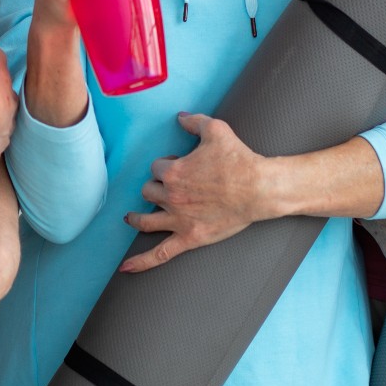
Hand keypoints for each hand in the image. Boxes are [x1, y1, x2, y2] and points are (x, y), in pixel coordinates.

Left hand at [120, 113, 269, 272]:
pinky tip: (126, 268)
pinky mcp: (189, 237)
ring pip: (145, 220)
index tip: (179, 165)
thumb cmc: (238, 159)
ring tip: (131, 217)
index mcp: (173, 172)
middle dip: (156, 187)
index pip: (156, 167)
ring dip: (137, 217)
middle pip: (149, 191)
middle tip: (171, 187)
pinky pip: (161, 253)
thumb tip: (180, 117)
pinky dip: (142, 261)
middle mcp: (171, 196)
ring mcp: (178, 220)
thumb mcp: (216, 130)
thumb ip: (194, 122)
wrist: (259, 188)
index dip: (167, 165)